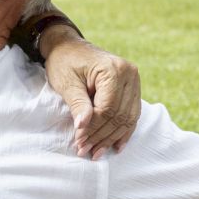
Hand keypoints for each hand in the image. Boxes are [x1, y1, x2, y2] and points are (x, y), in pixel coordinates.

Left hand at [41, 31, 139, 158]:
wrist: (69, 46)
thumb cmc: (64, 62)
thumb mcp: (67, 83)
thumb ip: (78, 104)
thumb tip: (83, 127)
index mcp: (113, 70)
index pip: (107, 108)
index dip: (93, 128)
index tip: (79, 141)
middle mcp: (129, 74)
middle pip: (119, 115)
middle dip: (101, 136)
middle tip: (85, 150)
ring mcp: (134, 81)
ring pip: (127, 118)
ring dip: (111, 138)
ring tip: (96, 153)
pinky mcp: (132, 88)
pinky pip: (132, 114)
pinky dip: (123, 132)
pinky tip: (115, 146)